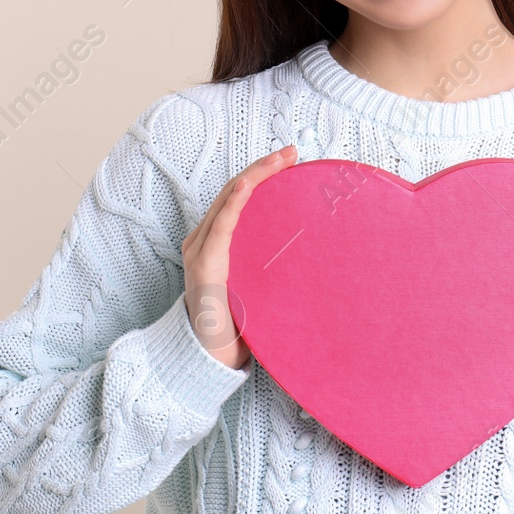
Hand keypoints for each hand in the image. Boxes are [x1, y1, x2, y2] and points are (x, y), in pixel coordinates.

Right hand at [181, 144, 298, 369]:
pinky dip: (234, 204)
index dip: (262, 175)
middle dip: (264, 168)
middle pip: (235, 191)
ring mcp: (200, 250)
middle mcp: (204, 241)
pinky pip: (220, 227)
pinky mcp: (204, 265)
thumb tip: (312, 256)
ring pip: (228, 200)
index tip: (291, 160)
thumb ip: (271, 268)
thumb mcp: (260, 288)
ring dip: (255, 176)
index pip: (239, 198)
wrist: (210, 360)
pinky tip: (248, 185)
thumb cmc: (238, 327)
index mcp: (216, 243)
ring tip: (278, 160)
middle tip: (292, 152)